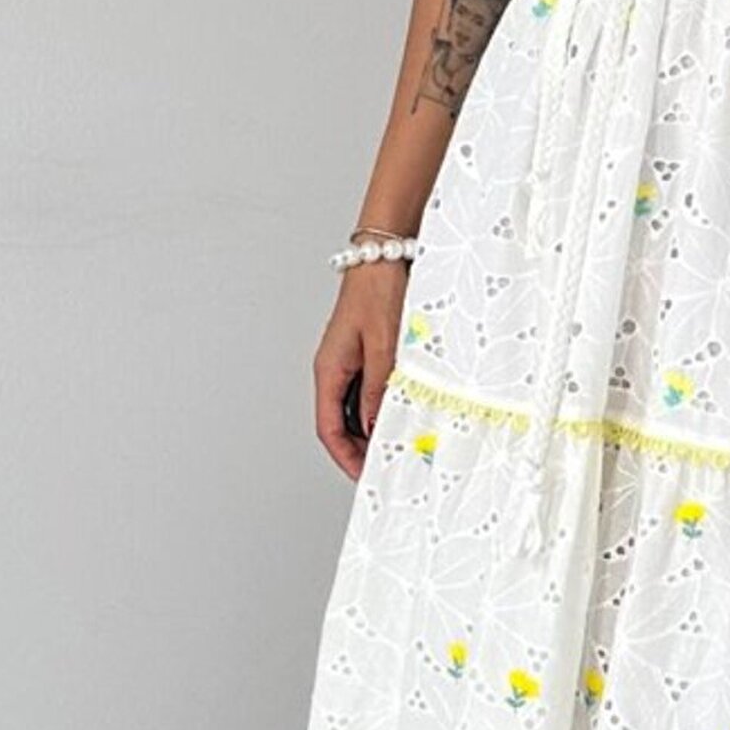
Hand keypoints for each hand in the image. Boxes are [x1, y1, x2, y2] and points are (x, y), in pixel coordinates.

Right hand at [313, 262, 408, 480]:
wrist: (384, 255)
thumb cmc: (378, 291)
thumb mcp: (382, 345)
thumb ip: (378, 387)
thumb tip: (375, 426)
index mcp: (329, 369)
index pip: (328, 428)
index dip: (345, 456)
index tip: (363, 474)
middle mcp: (335, 367)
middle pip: (340, 422)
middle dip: (360, 447)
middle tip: (386, 463)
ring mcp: (348, 359)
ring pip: (355, 406)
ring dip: (372, 426)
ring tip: (397, 440)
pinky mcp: (364, 350)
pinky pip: (368, 387)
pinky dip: (381, 403)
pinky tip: (400, 407)